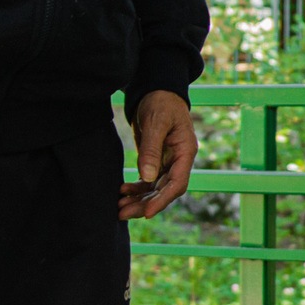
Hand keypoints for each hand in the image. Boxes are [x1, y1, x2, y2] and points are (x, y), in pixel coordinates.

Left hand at [120, 91, 196, 219]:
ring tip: (119, 208)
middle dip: (145, 204)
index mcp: (185, 152)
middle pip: (165, 191)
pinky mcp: (156, 160)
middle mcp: (178, 161)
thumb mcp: (156, 123)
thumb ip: (151, 149)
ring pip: (155, 189)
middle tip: (123, 213)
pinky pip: (147, 181)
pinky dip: (135, 189)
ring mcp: (167, 162)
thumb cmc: (161, 103)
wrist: (157, 91)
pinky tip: (122, 192)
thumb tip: (147, 177)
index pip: (178, 183)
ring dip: (138, 200)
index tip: (148, 213)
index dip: (163, 200)